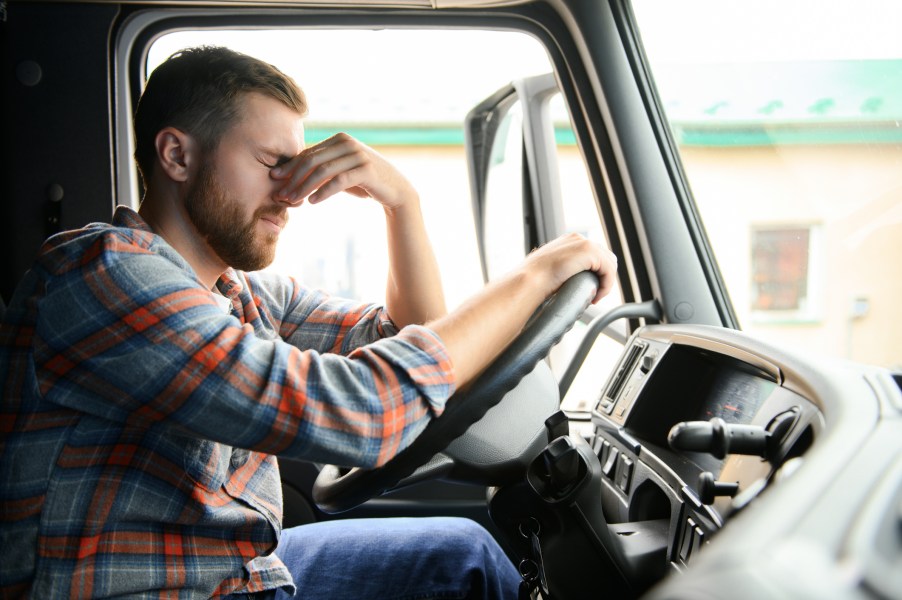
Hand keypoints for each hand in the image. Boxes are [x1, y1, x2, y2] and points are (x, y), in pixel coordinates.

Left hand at [270, 133, 416, 209]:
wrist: (396, 190)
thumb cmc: (364, 182)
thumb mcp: (341, 171)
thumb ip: (322, 167)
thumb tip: (289, 174)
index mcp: (339, 139)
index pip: (308, 153)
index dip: (290, 167)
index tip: (275, 181)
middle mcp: (348, 143)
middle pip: (312, 161)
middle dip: (293, 178)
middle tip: (281, 195)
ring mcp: (358, 155)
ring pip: (323, 171)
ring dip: (305, 187)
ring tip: (294, 201)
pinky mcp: (366, 170)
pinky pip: (339, 181)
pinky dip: (323, 192)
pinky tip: (313, 202)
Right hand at [522, 233, 617, 303]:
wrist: (530, 279)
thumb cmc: (535, 280)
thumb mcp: (551, 271)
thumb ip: (562, 271)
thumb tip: (565, 284)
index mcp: (569, 241)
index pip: (594, 255)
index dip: (597, 274)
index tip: (590, 290)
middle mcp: (578, 238)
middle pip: (606, 257)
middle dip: (603, 277)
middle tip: (594, 294)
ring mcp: (584, 242)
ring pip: (609, 264)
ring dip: (605, 283)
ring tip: (595, 297)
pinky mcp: (589, 251)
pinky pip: (609, 270)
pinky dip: (606, 285)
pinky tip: (597, 295)